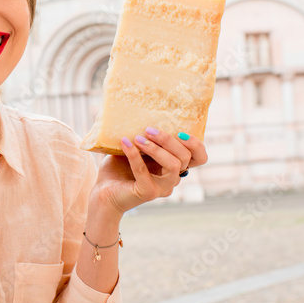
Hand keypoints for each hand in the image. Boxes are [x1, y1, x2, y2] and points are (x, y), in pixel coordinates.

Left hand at [90, 128, 207, 216]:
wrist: (104, 191)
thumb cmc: (120, 167)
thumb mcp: (136, 146)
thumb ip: (145, 134)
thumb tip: (142, 109)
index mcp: (174, 166)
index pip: (199, 157)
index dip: (196, 144)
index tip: (180, 130)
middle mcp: (173, 178)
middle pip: (185, 157)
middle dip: (169, 140)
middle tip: (148, 129)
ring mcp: (162, 188)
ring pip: (173, 165)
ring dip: (156, 148)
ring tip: (138, 138)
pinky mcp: (148, 193)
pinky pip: (144, 172)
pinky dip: (134, 155)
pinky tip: (125, 143)